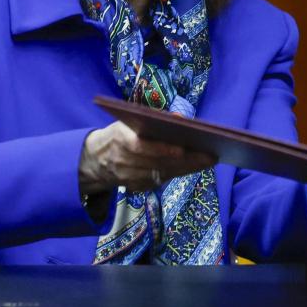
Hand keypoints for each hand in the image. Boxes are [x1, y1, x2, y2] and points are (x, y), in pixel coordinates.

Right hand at [79, 121, 216, 196]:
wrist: (96, 160)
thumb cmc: (120, 134)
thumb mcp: (129, 121)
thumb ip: (153, 119)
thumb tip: (180, 119)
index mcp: (120, 140)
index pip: (142, 147)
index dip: (163, 149)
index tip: (184, 148)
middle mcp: (124, 162)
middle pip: (159, 163)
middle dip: (186, 160)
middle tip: (210, 155)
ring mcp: (130, 179)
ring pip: (163, 174)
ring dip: (187, 168)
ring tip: (208, 160)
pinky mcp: (137, 188)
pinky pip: (161, 181)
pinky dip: (179, 173)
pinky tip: (195, 167)